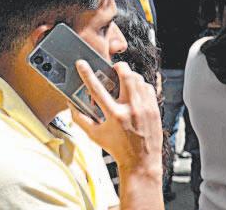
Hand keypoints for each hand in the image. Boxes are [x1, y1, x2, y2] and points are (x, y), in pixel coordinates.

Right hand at [71, 61, 162, 176]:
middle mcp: (131, 109)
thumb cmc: (117, 149)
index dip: (87, 74)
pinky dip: (141, 85)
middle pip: (126, 76)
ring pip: (139, 79)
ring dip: (130, 76)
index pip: (97, 89)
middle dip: (119, 67)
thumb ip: (80, 119)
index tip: (82, 64)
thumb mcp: (95, 135)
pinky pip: (149, 88)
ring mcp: (145, 108)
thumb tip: (71, 106)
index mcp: (114, 116)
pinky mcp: (154, 109)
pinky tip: (135, 90)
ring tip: (124, 80)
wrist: (141, 161)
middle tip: (113, 68)